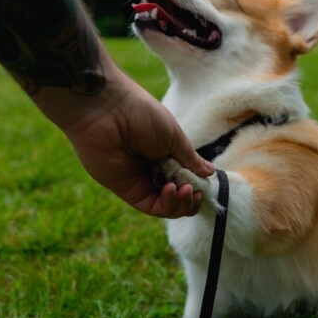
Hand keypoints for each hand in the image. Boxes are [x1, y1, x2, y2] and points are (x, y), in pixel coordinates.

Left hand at [60, 72, 214, 217]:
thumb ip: (190, 159)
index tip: (203, 183)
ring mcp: (140, 181)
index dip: (197, 185)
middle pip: (178, 195)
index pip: (186, 178)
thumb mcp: (173, 137)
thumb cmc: (141, 114)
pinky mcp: (127, 190)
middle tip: (194, 188)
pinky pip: (151, 207)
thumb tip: (210, 173)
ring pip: (166, 206)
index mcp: (166, 153)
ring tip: (185, 189)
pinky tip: (172, 190)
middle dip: (191, 197)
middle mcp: (154, 169)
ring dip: (181, 203)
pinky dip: (166, 205)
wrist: (107, 111)